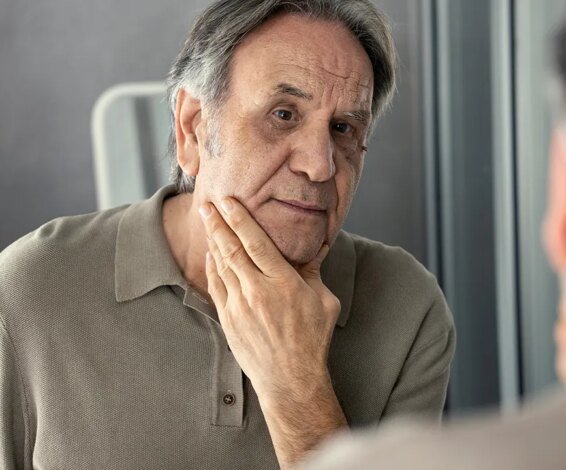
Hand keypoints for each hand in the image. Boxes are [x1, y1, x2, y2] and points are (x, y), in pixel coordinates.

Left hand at [199, 197, 346, 466]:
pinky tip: (212, 255)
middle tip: (207, 204)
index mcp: (283, 283)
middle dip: (217, 223)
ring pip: (221, 265)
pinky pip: (216, 286)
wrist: (291, 379)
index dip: (239, 218)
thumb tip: (311, 249)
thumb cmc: (312, 339)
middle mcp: (257, 291)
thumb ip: (312, 272)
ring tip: (207, 222)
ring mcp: (239, 306)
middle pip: (231, 249)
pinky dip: (212, 267)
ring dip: (213, 241)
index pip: (255, 242)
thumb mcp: (324, 301)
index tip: (228, 201)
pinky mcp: (229, 320)